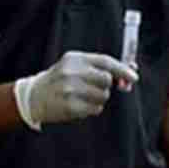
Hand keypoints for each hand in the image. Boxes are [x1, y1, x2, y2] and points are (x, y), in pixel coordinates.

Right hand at [13, 51, 138, 130]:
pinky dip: (93, 108)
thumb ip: (101, 68)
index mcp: (75, 59)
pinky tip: (80, 105)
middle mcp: (71, 72)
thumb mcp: (76, 66)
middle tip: (98, 88)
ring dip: (100, 98)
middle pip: (106, 79)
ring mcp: (69, 90)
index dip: (122, 69)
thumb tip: (131, 73)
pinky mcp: (69, 106)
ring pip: (103, 95)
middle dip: (108, 86)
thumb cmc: (61, 80)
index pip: (105, 61)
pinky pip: (95, 109)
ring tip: (84, 96)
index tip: (134, 77)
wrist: (34, 96)